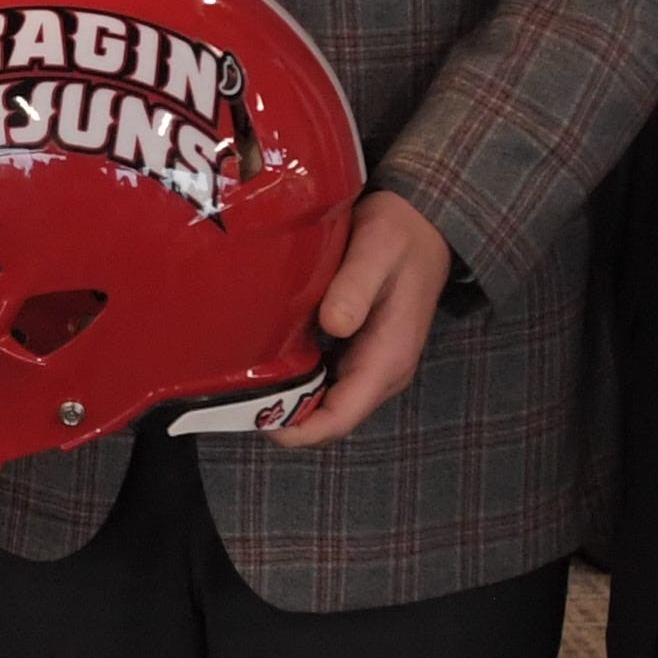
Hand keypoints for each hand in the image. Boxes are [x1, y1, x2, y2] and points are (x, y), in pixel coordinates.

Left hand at [267, 190, 451, 445]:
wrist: (423, 226)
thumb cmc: (399, 236)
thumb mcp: (377, 251)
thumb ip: (355, 288)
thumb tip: (331, 325)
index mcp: (386, 360)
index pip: (340, 418)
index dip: (299, 430)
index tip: (256, 421)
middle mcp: (379, 373)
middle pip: (328, 419)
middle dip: (285, 419)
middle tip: (234, 401)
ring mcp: (369, 365)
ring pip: (325, 404)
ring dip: (288, 402)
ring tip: (242, 385)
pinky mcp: (358, 352)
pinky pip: (325, 381)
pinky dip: (296, 381)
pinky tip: (266, 362)